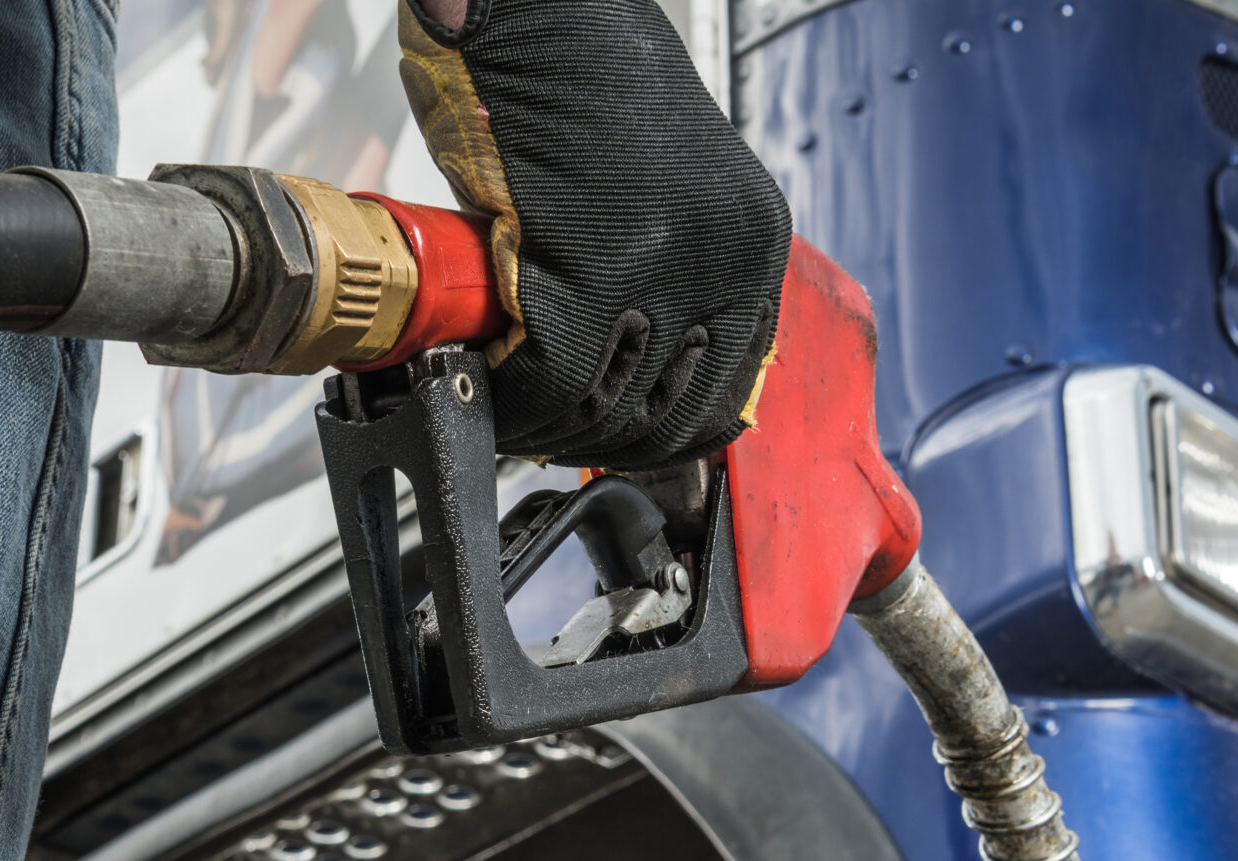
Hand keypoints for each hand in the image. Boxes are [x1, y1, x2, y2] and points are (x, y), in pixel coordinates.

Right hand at [398, 0, 791, 467]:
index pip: (727, 390)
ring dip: (545, 423)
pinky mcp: (593, 263)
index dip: (660, 435)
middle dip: (595, 439)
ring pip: (605, 407)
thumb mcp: (662, 186)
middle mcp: (727, 254)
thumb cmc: (578, 78)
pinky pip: (549, 376)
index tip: (611, 440)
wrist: (533, 2)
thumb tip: (631, 364)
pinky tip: (484, 377)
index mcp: (753, 239)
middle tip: (541, 431)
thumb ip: (667, 268)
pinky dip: (509, 396)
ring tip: (506, 404)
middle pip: (666, 413)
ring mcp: (666, 262)